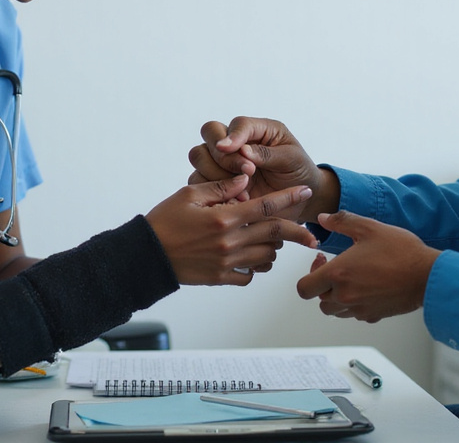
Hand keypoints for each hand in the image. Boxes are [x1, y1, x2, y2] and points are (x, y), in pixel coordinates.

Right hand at [145, 174, 316, 286]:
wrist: (145, 257)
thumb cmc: (164, 221)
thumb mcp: (189, 195)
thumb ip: (220, 187)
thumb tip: (245, 179)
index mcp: (223, 217)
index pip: (266, 205)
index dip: (289, 198)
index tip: (305, 192)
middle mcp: (229, 241)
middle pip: (274, 235)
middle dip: (297, 233)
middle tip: (312, 236)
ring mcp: (226, 262)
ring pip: (266, 256)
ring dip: (273, 248)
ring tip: (273, 242)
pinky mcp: (220, 278)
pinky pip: (249, 275)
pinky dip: (255, 267)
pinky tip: (253, 258)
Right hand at [187, 117, 337, 221]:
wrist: (299, 199)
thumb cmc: (299, 172)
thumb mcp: (291, 159)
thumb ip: (268, 153)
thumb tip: (243, 150)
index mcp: (257, 129)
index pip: (237, 124)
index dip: (233, 135)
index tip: (229, 148)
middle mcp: (236, 141)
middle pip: (210, 133)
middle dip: (223, 154)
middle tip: (248, 172)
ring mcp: (223, 161)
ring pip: (200, 156)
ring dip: (217, 172)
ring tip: (243, 191)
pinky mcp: (216, 182)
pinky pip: (200, 181)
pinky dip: (213, 192)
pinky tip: (235, 201)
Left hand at [295, 211, 438, 322]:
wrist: (427, 275)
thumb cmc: (401, 252)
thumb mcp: (369, 228)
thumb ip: (342, 222)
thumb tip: (323, 219)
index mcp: (338, 274)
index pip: (304, 288)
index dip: (308, 275)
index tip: (322, 262)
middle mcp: (345, 295)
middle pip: (318, 299)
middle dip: (322, 284)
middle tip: (335, 269)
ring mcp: (359, 309)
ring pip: (334, 310)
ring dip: (335, 296)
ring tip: (350, 279)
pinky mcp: (373, 316)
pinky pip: (354, 314)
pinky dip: (353, 304)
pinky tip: (366, 288)